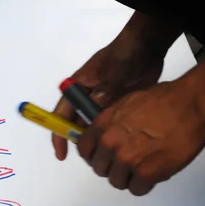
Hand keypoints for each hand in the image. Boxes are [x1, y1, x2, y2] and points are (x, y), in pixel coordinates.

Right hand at [53, 33, 165, 159]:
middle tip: (96, 158)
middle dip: (82, 143)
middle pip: (75, 126)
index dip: (59, 136)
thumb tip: (96, 111)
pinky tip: (119, 146)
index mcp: (76, 88)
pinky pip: (107, 126)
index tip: (62, 155)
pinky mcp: (113, 107)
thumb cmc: (123, 56)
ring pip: (92, 129)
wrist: (146, 48)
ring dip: (97, 141)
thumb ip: (104, 92)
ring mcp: (99, 103)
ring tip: (110, 154)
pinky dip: (110, 136)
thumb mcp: (112, 72)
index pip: (60, 115)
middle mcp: (84, 98)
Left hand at [76, 80, 204, 195]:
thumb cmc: (166, 99)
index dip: (95, 156)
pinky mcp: (146, 173)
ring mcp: (127, 159)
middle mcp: (110, 143)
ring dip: (129, 178)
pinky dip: (145, 185)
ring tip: (144, 167)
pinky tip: (155, 173)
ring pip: (117, 182)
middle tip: (130, 163)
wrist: (192, 104)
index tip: (104, 157)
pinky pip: (137, 190)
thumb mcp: (127, 104)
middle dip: (114, 167)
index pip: (85, 150)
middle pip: (101, 169)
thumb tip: (107, 136)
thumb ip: (112, 122)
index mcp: (103, 125)